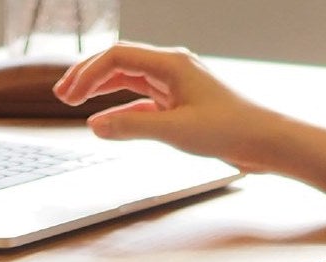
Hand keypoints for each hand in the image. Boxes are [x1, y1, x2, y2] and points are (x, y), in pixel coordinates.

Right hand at [54, 43, 267, 163]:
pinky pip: (141, 102)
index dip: (88, 74)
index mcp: (170, 64)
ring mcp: (175, 85)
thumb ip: (132, 128)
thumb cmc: (229, 129)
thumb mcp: (175, 131)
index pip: (117, 57)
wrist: (263, 140)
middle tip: (62, 95)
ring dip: (101, 90)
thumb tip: (95, 125)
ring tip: (75, 103)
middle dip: (88, 77)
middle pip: (119, 63)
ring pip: (128, 80)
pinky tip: (106, 121)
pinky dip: (121, 110)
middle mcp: (171, 68)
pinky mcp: (179, 104)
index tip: (68, 96)